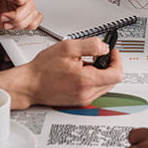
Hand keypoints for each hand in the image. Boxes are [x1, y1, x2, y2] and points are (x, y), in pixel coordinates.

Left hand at [0, 0, 42, 31]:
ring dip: (18, 22)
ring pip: (32, 16)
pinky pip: (33, 23)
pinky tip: (11, 25)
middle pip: (32, 6)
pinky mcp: (18, 20)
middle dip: (16, 15)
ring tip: (4, 20)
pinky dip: (24, 26)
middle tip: (3, 15)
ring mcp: (18, 9)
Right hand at [0, 37, 122, 108]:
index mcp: (87, 80)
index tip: (112, 53)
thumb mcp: (68, 48)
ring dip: (100, 73)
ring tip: (85, 63)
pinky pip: (94, 90)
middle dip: (109, 66)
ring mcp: (83, 99)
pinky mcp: (78, 101)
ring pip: (104, 86)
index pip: (117, 74)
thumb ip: (91, 45)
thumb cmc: (43, 68)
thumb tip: (105, 48)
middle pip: (112, 80)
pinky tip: (80, 72)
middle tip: (99, 55)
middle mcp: (87, 93)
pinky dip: (92, 80)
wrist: (29, 84)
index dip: (117, 60)